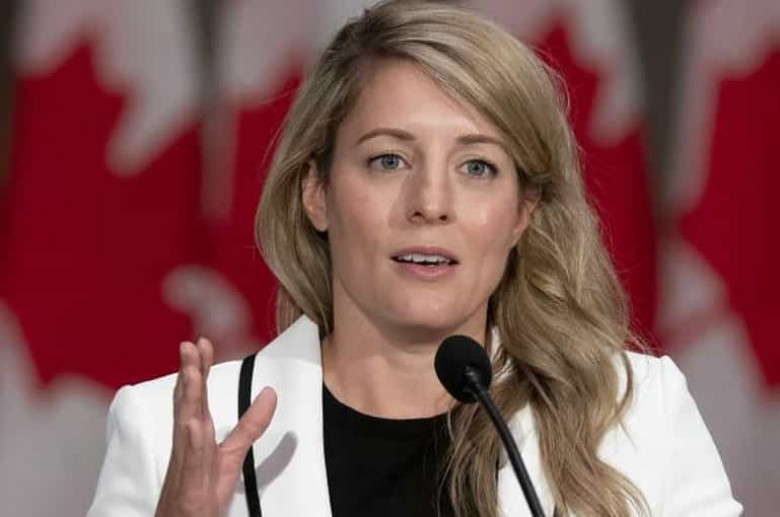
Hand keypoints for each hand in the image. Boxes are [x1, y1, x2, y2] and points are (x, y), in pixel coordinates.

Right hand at [155, 338, 276, 516]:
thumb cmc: (200, 496)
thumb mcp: (232, 455)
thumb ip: (250, 425)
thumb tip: (269, 393)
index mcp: (197, 438)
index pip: (196, 398)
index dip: (198, 371)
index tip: (201, 344)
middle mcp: (188, 448)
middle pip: (188, 404)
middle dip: (189, 374)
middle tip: (190, 345)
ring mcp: (186, 467)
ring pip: (185, 426)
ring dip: (188, 397)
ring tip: (191, 371)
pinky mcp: (189, 489)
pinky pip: (191, 463)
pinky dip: (191, 441)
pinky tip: (194, 422)